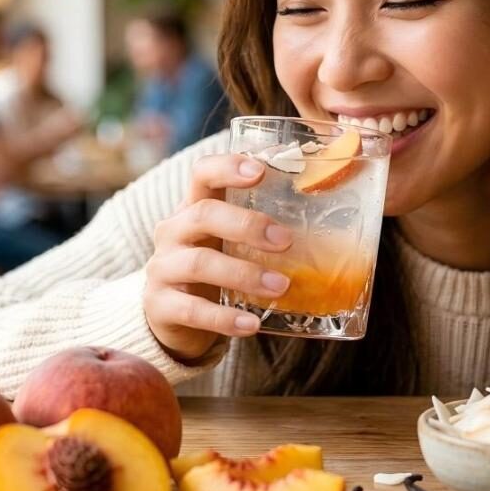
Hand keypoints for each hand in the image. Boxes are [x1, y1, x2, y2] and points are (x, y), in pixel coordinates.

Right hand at [143, 155, 292, 360]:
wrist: (170, 315)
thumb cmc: (214, 268)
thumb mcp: (228, 242)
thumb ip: (261, 231)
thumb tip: (329, 227)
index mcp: (192, 208)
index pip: (202, 173)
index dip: (228, 166)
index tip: (260, 171)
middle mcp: (173, 232)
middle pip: (203, 214)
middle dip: (247, 224)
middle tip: (285, 241)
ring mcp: (162, 268)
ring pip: (199, 263)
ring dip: (244, 274)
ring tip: (280, 287)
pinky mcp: (160, 305)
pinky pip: (192, 310)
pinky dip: (224, 318)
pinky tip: (251, 324)